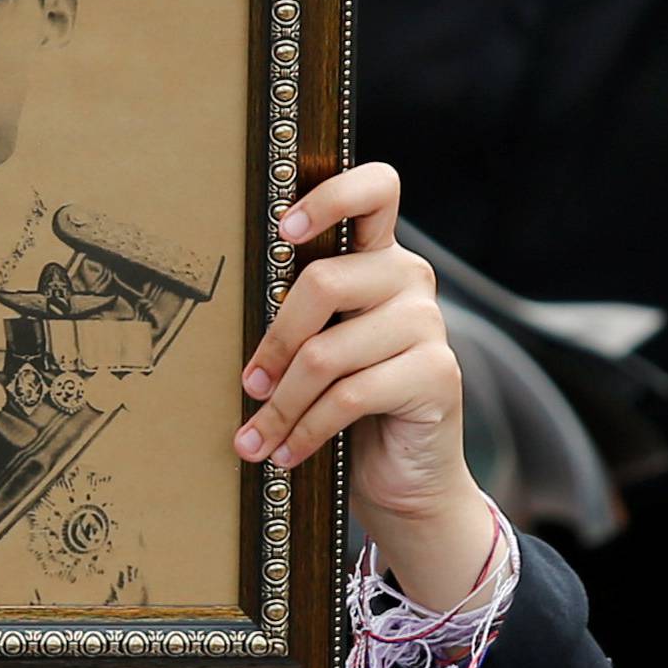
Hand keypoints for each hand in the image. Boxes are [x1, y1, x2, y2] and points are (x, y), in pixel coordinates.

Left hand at [232, 163, 493, 609]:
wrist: (405, 477)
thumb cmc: (348, 405)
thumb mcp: (321, 348)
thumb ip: (299, 316)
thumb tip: (230, 313)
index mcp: (378, 258)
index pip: (375, 189)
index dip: (329, 196)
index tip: (281, 230)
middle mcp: (409, 279)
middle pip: (325, 282)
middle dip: (275, 341)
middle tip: (247, 384)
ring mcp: (429, 324)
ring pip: (328, 352)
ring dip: (281, 404)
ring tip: (253, 437)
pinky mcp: (437, 374)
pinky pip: (349, 395)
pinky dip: (306, 429)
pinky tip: (285, 453)